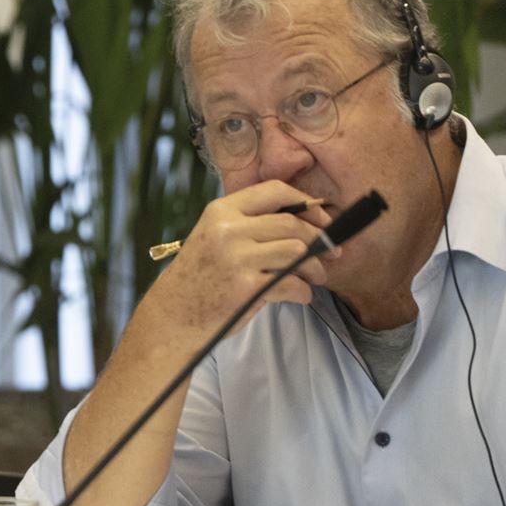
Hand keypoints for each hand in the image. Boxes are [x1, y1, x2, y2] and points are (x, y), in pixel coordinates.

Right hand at [143, 181, 334, 336]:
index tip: (321, 219)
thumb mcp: (214, 236)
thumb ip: (248, 223)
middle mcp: (229, 230)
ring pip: (297, 252)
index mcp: (221, 211)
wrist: (174, 314)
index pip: (275, 191)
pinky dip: (303, 292)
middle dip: (319, 239)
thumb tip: (304, 220)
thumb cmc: (200, 276)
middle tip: (331, 252)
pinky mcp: (246, 287)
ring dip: (314, 268)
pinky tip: (301, 295)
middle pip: (292, 224)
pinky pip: (292, 283)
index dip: (306, 203)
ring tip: (314, 277)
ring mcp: (237, 258)